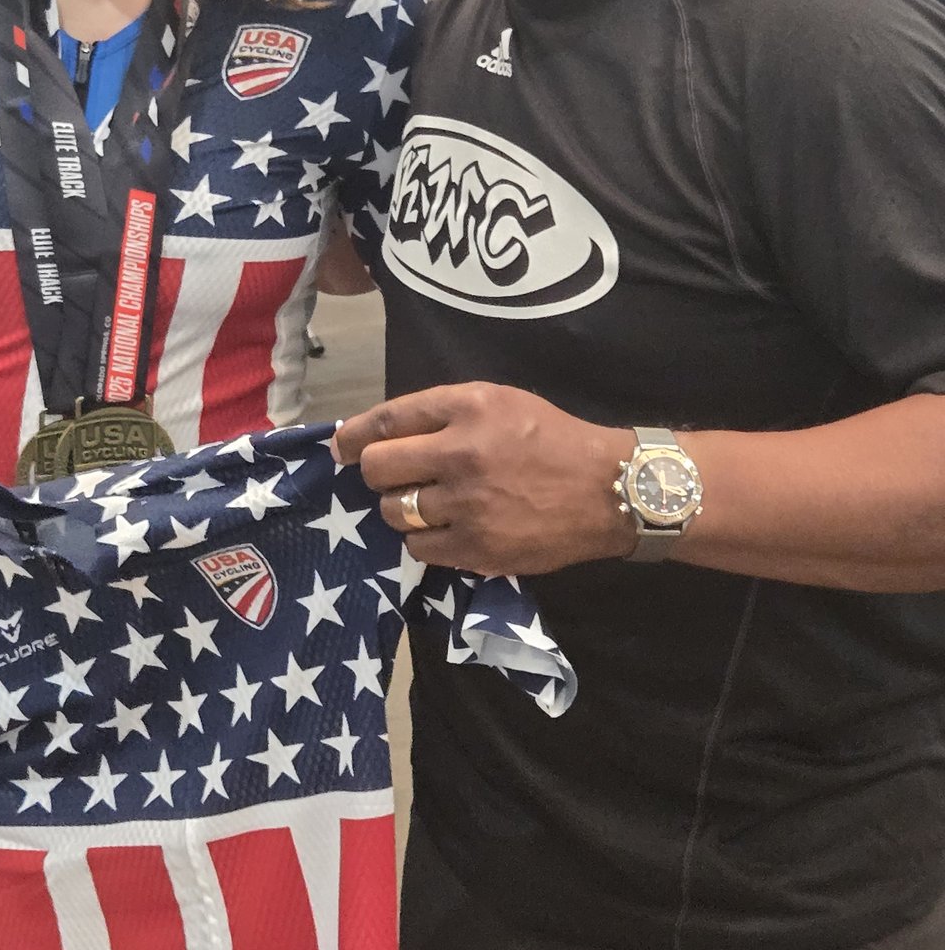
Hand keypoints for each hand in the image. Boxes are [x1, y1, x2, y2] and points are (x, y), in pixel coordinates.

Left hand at [335, 383, 634, 573]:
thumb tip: (378, 432)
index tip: (341, 446)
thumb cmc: (551, 439)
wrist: (608, 489)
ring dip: (400, 508)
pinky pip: (417, 547)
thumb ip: (442, 412)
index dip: (354, 435)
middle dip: (377, 472)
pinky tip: (445, 529)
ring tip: (427, 504)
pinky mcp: (476, 548)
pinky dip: (423, 539)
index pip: (387, 419)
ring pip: (393, 510)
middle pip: (377, 467)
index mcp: (467, 408)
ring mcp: (467, 504)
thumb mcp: (500, 401)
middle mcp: (461, 452)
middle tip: (393, 477)